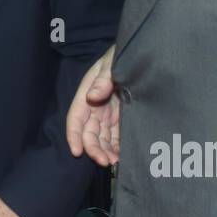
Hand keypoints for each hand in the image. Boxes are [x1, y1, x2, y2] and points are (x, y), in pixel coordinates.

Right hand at [66, 45, 119, 165]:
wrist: (142, 54)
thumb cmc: (122, 54)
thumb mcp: (111, 63)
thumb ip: (103, 79)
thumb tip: (92, 96)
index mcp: (88, 92)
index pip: (76, 118)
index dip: (74, 135)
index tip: (76, 151)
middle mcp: (95, 105)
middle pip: (89, 132)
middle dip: (94, 148)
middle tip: (105, 161)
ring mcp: (109, 113)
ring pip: (102, 137)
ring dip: (105, 151)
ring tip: (114, 162)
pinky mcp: (122, 118)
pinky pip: (116, 136)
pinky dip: (117, 147)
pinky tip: (122, 157)